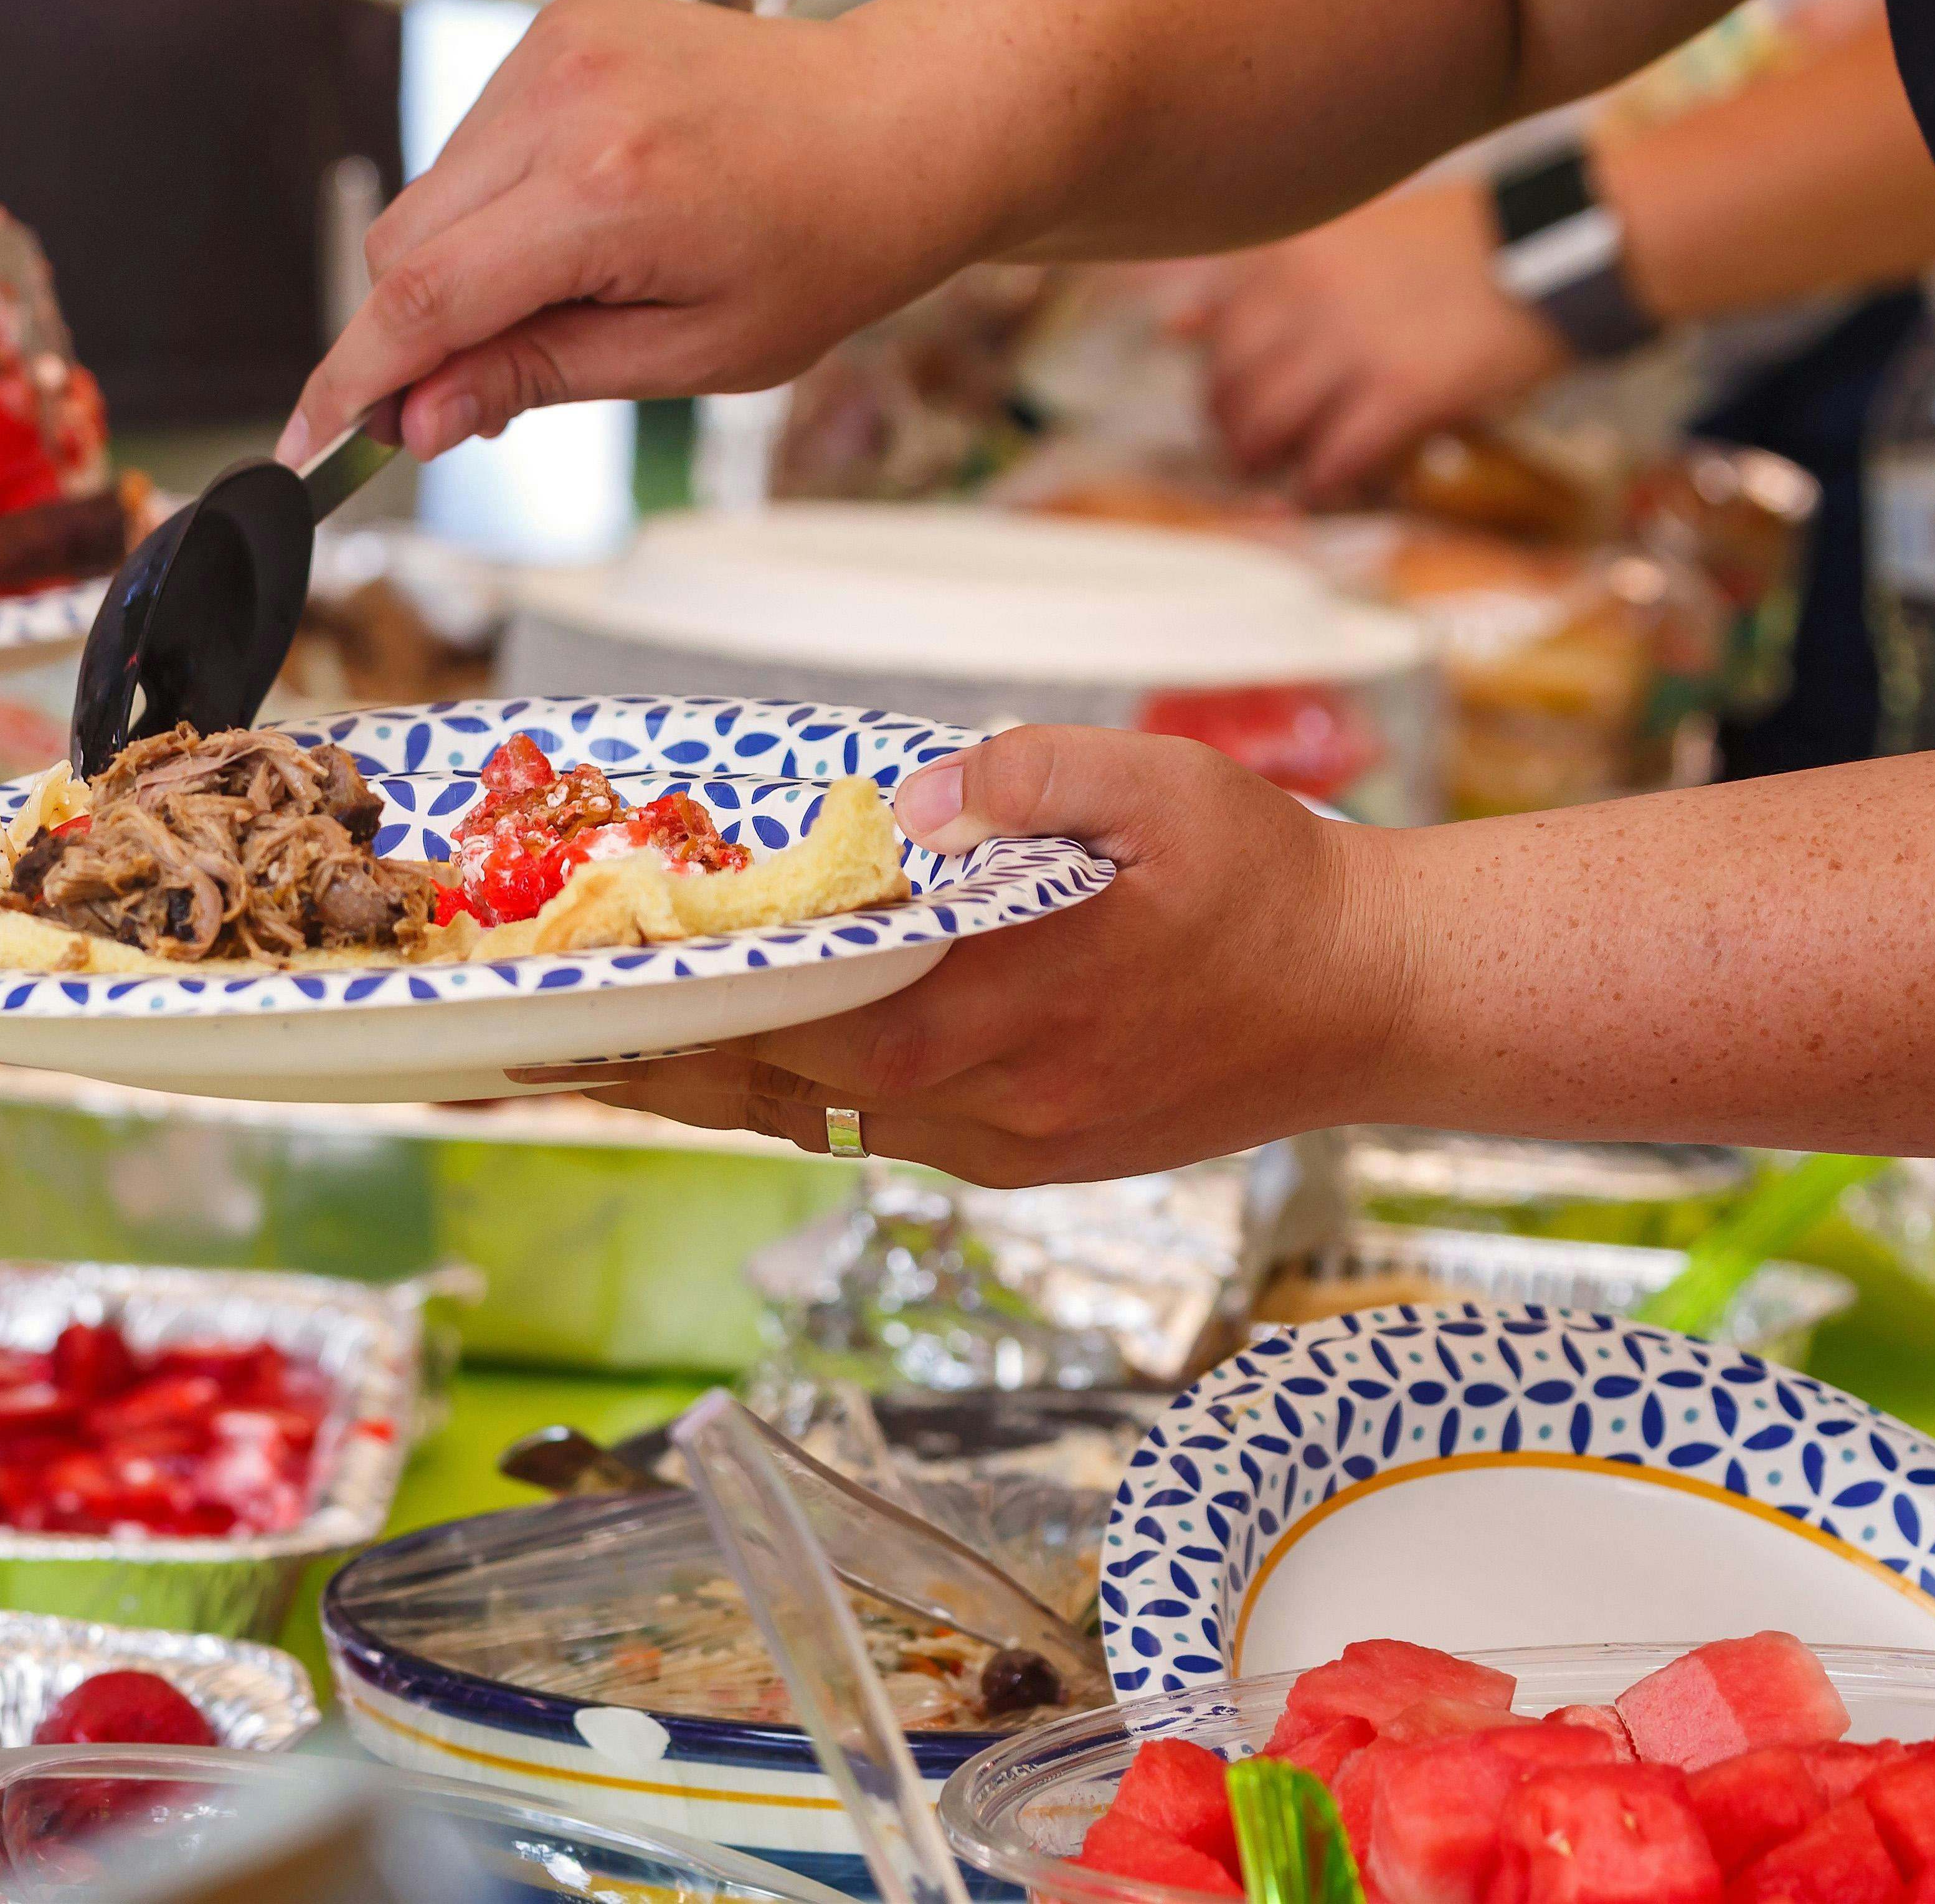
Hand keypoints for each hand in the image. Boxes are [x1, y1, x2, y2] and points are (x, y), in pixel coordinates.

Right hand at [278, 0, 969, 464]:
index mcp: (607, 189)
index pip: (422, 297)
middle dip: (413, 335)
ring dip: (458, 268)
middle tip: (472, 400)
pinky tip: (573, 228)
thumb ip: (537, 379)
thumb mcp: (690, 354)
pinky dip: (491, 207)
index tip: (311, 444)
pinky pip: (471, 146)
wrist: (897, 126)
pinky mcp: (558, 29)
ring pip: (429, 197)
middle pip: (403, 246)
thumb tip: (420, 419)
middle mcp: (568, 99)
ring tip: (567, 295)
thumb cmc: (825, 245)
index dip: (351, 381)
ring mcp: (557, 48)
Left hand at [534, 727, 1413, 1183]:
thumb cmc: (1270, 885)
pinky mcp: (1035, 1157)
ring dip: (725, 1086)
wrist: (1380, 997)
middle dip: (666, 1064)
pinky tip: (755, 1063)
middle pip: (784, 1091)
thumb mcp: (1160, 786)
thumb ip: (1025, 776)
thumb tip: (910, 797)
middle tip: (554, 1041)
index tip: (584, 1009)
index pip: (802, 1026)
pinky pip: (889, 1134)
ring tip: (617, 1055)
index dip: (684, 1018)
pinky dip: (811, 1097)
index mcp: (1002, 1011)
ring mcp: (1011, 1142)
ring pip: (826, 1122)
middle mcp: (990, 1100)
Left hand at [1178, 177, 1567, 501]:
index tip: (1238, 402)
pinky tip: (1332, 487)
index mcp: (1292, 253)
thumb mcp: (1351, 236)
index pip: (1213, 336)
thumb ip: (1267, 282)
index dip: (1220, 383)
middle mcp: (1306, 295)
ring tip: (1286, 474)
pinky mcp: (1401, 391)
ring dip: (1267, 465)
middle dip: (1232, 433)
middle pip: (1227, 390)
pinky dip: (1322, 485)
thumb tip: (1174, 327)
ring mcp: (1351, 344)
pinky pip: (1330, 460)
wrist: (1560, 244)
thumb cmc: (1462, 242)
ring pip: (1265, 430)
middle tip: (1254, 452)